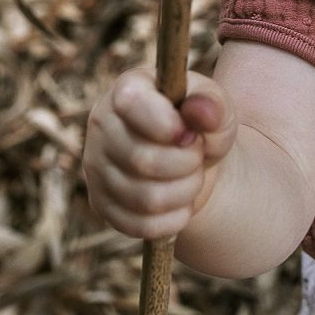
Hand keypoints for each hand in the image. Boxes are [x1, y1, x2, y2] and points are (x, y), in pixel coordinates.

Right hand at [83, 65, 237, 239]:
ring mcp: (96, 169)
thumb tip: (200, 110)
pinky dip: (174, 218)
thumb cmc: (202, 125)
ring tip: (194, 176)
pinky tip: (184, 202)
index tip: (191, 134)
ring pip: (145, 198)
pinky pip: (140, 226)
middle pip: (142, 159)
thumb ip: (213, 103)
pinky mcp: (102, 205)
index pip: (132, 103)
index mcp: (128, 89)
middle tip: (200, 155)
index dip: (167, 124)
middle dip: (187, 163)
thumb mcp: (217, 107)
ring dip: (185, 191)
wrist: (195, 161)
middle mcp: (101, 126)